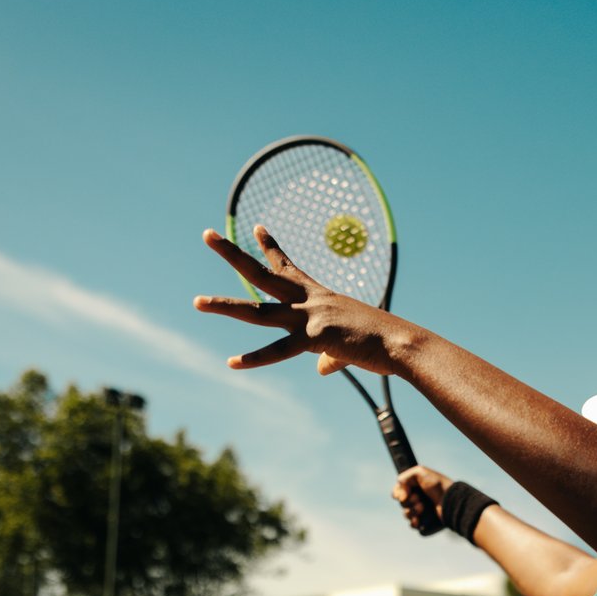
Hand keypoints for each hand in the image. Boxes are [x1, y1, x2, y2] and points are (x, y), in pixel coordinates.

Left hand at [193, 225, 408, 375]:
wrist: (401, 343)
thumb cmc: (383, 342)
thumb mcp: (351, 345)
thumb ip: (331, 356)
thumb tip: (323, 368)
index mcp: (319, 296)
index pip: (288, 267)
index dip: (270, 247)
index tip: (255, 227)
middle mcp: (309, 300)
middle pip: (262, 274)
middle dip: (233, 254)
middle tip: (207, 234)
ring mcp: (309, 317)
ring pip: (258, 311)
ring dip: (225, 306)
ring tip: (196, 302)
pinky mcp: (314, 338)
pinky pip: (278, 350)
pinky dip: (256, 358)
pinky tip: (233, 362)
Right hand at [393, 465, 451, 532]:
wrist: (450, 499)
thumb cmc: (437, 485)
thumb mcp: (419, 472)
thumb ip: (404, 477)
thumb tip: (399, 497)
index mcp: (415, 487)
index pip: (397, 492)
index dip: (398, 493)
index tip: (404, 494)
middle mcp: (418, 498)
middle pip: (401, 503)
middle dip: (408, 501)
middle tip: (419, 499)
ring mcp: (421, 510)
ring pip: (406, 514)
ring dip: (411, 511)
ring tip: (422, 508)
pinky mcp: (425, 520)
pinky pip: (412, 524)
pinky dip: (414, 522)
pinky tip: (418, 519)